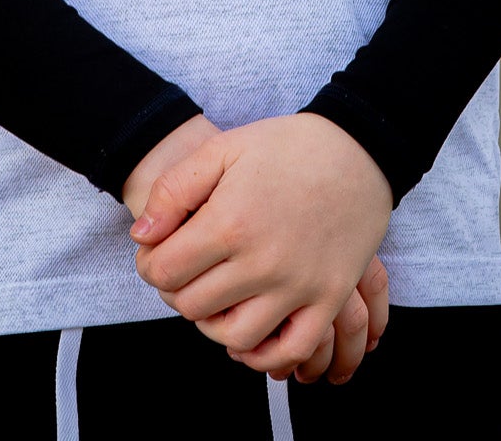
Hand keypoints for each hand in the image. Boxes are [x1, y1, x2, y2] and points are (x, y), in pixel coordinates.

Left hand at [129, 113, 392, 379]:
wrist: (358, 148)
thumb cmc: (286, 146)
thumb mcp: (223, 149)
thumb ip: (174, 191)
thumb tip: (142, 237)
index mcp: (230, 223)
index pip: (165, 272)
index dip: (150, 265)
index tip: (158, 253)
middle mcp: (262, 262)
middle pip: (193, 307)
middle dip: (177, 292)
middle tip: (185, 271)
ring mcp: (299, 286)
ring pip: (235, 337)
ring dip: (214, 324)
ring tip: (214, 298)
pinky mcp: (328, 298)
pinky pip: (291, 350)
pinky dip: (264, 354)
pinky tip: (249, 334)